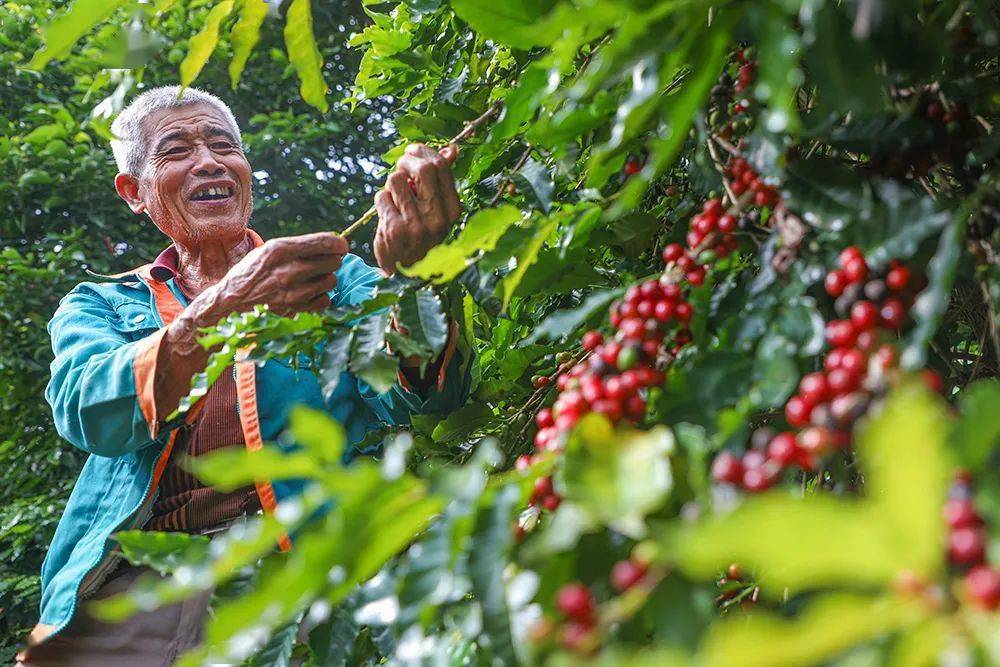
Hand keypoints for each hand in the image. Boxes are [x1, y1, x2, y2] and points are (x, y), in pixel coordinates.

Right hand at [196, 232, 347, 322]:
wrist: (233, 298)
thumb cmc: (256, 269)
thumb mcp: (272, 249)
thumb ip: (301, 246)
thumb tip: (335, 244)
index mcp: (282, 249)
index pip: (326, 243)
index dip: (339, 244)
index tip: (341, 246)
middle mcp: (289, 270)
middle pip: (334, 262)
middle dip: (331, 260)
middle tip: (320, 263)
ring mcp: (293, 292)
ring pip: (332, 281)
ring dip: (325, 278)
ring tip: (310, 278)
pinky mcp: (296, 310)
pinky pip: (325, 300)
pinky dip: (320, 296)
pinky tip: (308, 292)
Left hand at [373, 143, 460, 272]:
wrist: (407, 276)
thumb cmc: (422, 236)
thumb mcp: (438, 210)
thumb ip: (441, 180)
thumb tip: (452, 149)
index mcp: (452, 210)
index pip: (441, 167)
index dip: (424, 152)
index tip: (413, 152)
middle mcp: (438, 218)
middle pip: (422, 168)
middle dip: (406, 161)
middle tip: (401, 167)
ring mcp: (416, 225)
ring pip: (397, 180)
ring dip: (391, 183)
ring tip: (395, 197)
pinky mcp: (394, 230)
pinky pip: (382, 197)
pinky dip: (381, 200)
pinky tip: (388, 213)